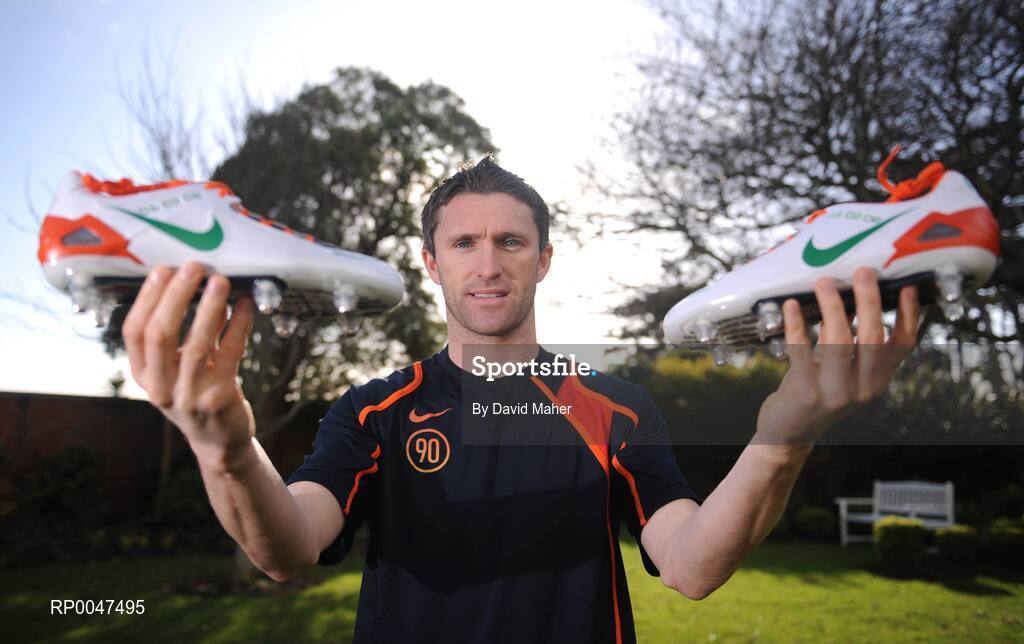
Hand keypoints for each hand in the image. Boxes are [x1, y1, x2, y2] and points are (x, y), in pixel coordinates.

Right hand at [122, 260, 255, 468]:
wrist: (219, 443)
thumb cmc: (196, 395)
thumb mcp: (176, 370)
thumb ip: (181, 335)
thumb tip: (193, 285)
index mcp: (144, 376)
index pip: (135, 332)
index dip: (148, 298)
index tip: (163, 270)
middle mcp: (161, 387)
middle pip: (160, 334)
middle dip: (176, 296)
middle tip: (193, 268)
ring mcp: (190, 395)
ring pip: (195, 344)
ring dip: (208, 307)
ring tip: (220, 281)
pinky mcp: (220, 397)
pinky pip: (231, 353)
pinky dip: (238, 325)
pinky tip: (245, 305)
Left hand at [755, 267, 920, 444]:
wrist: (790, 431)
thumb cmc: (817, 392)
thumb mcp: (842, 370)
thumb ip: (849, 341)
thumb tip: (849, 297)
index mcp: (877, 379)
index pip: (903, 345)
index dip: (908, 315)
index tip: (907, 286)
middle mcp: (862, 387)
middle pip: (873, 339)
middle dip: (869, 302)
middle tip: (863, 272)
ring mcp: (834, 392)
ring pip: (839, 343)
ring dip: (832, 308)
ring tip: (825, 282)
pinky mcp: (804, 393)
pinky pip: (801, 352)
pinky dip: (796, 325)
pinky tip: (792, 306)